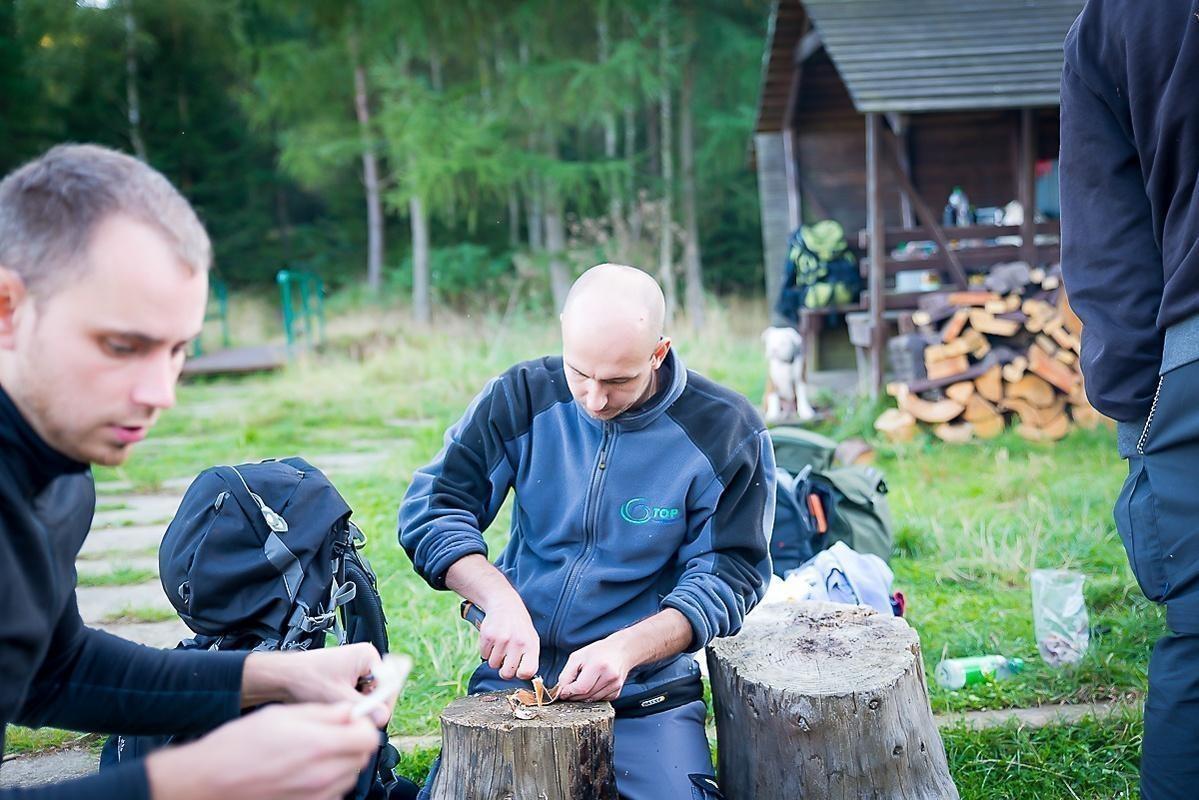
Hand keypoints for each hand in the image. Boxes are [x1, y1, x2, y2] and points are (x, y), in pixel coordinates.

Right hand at [145, 703, 380, 799]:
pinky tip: (306, 772)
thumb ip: (324, 713)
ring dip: (342, 763)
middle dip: (353, 743)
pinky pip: (332, 794)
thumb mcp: (282, 714)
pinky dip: (328, 782)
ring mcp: (315, 797)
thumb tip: (349, 713)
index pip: (368, 738)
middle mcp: (322, 776)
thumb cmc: (239, 745)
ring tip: (315, 753)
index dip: (362, 726)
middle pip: (361, 759)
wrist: (209, 781)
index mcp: (319, 746)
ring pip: (349, 778)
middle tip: (334, 734)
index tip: (351, 721)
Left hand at [242, 643, 395, 727]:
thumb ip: (362, 708)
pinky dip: (352, 705)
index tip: (375, 718)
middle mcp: (366, 660)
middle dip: (369, 706)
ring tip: (340, 709)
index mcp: (368, 656)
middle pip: (381, 691)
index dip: (383, 703)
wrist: (284, 677)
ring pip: (370, 696)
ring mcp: (358, 669)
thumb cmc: (306, 678)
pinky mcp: (350, 679)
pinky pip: (360, 696)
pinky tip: (337, 707)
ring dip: (359, 707)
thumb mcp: (336, 696)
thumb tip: (383, 718)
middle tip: (354, 717)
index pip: (390, 684)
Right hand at [479, 598, 539, 680]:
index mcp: (531, 645)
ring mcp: (502, 639)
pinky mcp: (488, 636)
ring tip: (500, 645)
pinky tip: (493, 640)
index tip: (517, 670)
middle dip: (504, 670)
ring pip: (493, 665)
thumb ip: (530, 659)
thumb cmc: (519, 627)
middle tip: (506, 659)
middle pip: (507, 674)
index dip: (520, 675)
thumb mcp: (531, 639)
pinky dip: (486, 650)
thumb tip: (524, 679)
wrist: (505, 604)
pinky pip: (483, 655)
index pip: (527, 672)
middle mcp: (517, 643)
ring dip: (494, 658)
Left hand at [556, 637, 633, 701]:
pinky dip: (593, 696)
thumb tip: (561, 691)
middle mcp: (609, 676)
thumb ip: (567, 674)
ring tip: (581, 685)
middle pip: (586, 696)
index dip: (569, 692)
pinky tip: (593, 686)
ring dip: (583, 697)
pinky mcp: (617, 691)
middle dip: (574, 695)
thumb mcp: (577, 657)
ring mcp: (615, 685)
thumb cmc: (598, 652)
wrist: (620, 651)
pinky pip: (600, 700)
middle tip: (569, 690)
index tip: (563, 692)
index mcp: (598, 666)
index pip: (580, 688)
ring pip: (592, 700)